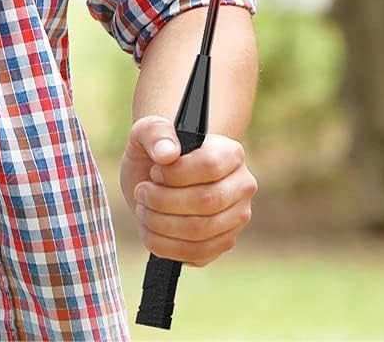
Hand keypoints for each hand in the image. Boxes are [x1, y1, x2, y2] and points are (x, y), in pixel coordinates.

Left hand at [120, 115, 256, 265]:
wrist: (155, 175)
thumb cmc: (155, 149)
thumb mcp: (147, 130)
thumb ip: (155, 133)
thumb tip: (167, 154)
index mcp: (230, 153)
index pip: (210, 166)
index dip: (176, 173)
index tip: (154, 171)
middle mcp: (242, 186)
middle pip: (206, 202)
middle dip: (163, 200)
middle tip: (141, 192)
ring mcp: (236, 218)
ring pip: (201, 231)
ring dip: (160, 223)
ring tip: (143, 208)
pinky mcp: (223, 243)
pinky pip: (198, 254)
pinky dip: (165, 245)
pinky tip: (149, 229)